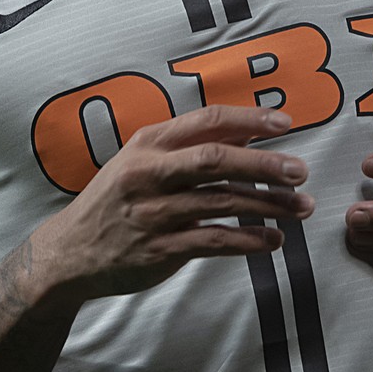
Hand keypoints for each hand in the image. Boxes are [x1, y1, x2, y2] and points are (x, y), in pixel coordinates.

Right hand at [31, 105, 313, 301]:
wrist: (71, 251)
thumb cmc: (116, 199)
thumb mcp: (141, 160)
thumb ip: (189, 146)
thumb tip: (247, 132)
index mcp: (148, 143)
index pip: (206, 121)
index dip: (249, 120)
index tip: (285, 123)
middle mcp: (149, 173)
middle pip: (216, 160)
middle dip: (264, 164)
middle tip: (300, 171)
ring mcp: (154, 212)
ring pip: (221, 202)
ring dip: (268, 205)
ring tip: (301, 208)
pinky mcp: (160, 249)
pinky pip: (214, 241)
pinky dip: (248, 240)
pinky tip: (273, 240)